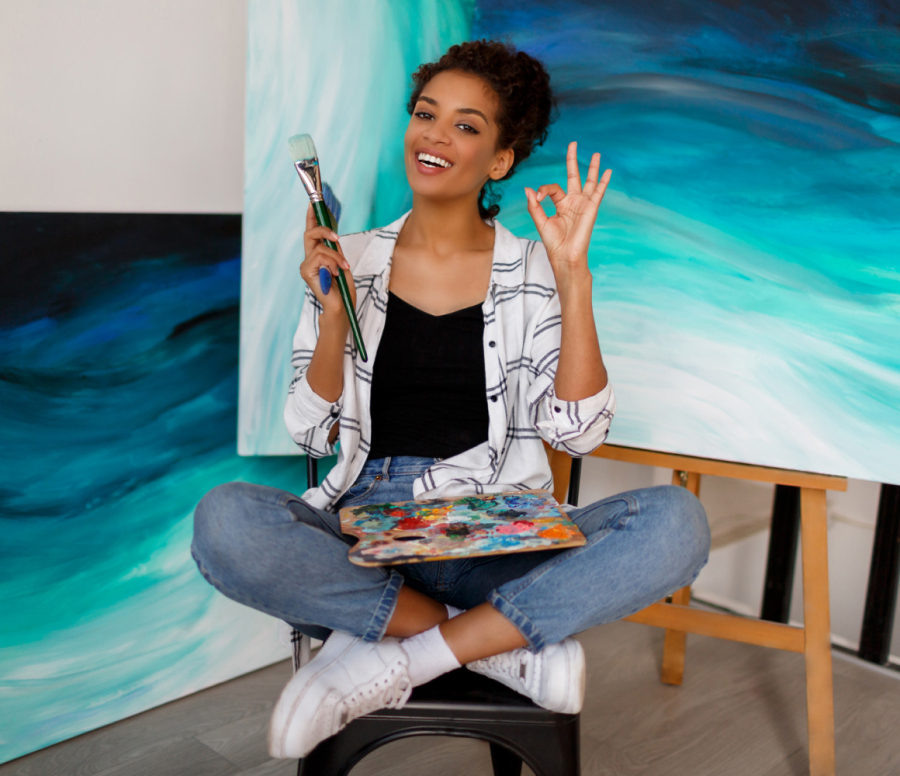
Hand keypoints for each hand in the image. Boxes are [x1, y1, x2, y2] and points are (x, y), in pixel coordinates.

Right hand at [299, 203, 356, 323]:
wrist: (341, 306)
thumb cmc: (342, 288)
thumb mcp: (342, 262)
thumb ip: (335, 249)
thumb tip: (333, 234)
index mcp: (317, 255)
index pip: (311, 231)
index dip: (311, 216)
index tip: (313, 202)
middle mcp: (309, 258)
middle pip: (310, 233)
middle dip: (323, 230)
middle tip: (336, 237)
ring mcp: (306, 265)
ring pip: (319, 247)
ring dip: (335, 256)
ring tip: (343, 267)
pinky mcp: (305, 272)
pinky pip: (320, 257)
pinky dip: (332, 263)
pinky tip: (336, 273)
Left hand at [524, 141, 610, 275]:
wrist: (564, 256)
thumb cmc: (553, 243)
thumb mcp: (541, 222)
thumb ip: (535, 205)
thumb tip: (528, 189)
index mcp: (561, 204)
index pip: (553, 188)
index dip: (543, 190)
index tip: (537, 197)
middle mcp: (573, 202)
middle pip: (573, 176)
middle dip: (572, 160)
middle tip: (573, 143)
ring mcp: (583, 204)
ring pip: (589, 181)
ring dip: (592, 168)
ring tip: (596, 154)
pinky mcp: (591, 209)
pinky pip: (598, 193)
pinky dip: (604, 182)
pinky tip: (608, 172)